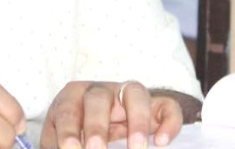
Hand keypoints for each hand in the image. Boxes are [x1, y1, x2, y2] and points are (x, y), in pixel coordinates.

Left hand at [41, 81, 183, 148]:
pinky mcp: (156, 106)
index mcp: (73, 98)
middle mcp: (102, 91)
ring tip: (136, 148)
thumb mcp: (66, 142)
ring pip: (135, 93)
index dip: (68, 128)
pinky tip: (161, 142)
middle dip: (96, 126)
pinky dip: (168, 122)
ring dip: (136, 121)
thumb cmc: (78, 138)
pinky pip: (168, 106)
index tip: (70, 148)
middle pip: (98, 97)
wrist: (102, 136)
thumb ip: (66, 147)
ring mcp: (130, 96)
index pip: (67, 108)